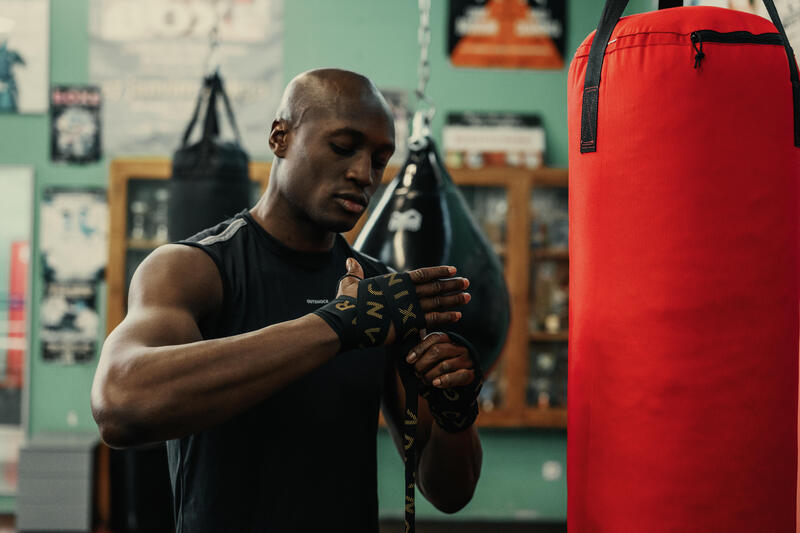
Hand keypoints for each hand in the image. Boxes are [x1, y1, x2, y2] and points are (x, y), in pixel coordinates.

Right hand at [337, 258, 470, 331]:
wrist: (347, 322)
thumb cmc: (347, 304)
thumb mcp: (350, 284)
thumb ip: (354, 273)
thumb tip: (350, 262)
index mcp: (395, 281)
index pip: (423, 273)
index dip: (439, 271)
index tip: (453, 269)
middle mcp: (406, 291)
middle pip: (435, 286)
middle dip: (452, 284)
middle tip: (466, 282)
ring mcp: (409, 307)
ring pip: (437, 301)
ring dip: (454, 299)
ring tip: (467, 296)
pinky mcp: (410, 323)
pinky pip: (433, 319)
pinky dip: (446, 317)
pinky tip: (457, 315)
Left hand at [405, 332, 476, 387]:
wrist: (458, 388)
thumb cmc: (441, 370)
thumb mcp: (433, 359)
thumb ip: (424, 353)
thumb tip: (410, 357)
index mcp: (450, 340)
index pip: (434, 338)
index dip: (419, 349)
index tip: (409, 360)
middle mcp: (460, 347)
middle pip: (437, 351)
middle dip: (423, 363)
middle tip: (417, 372)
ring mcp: (467, 361)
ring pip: (444, 365)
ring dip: (430, 375)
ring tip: (424, 380)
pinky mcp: (472, 374)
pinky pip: (458, 376)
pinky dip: (445, 380)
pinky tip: (436, 383)